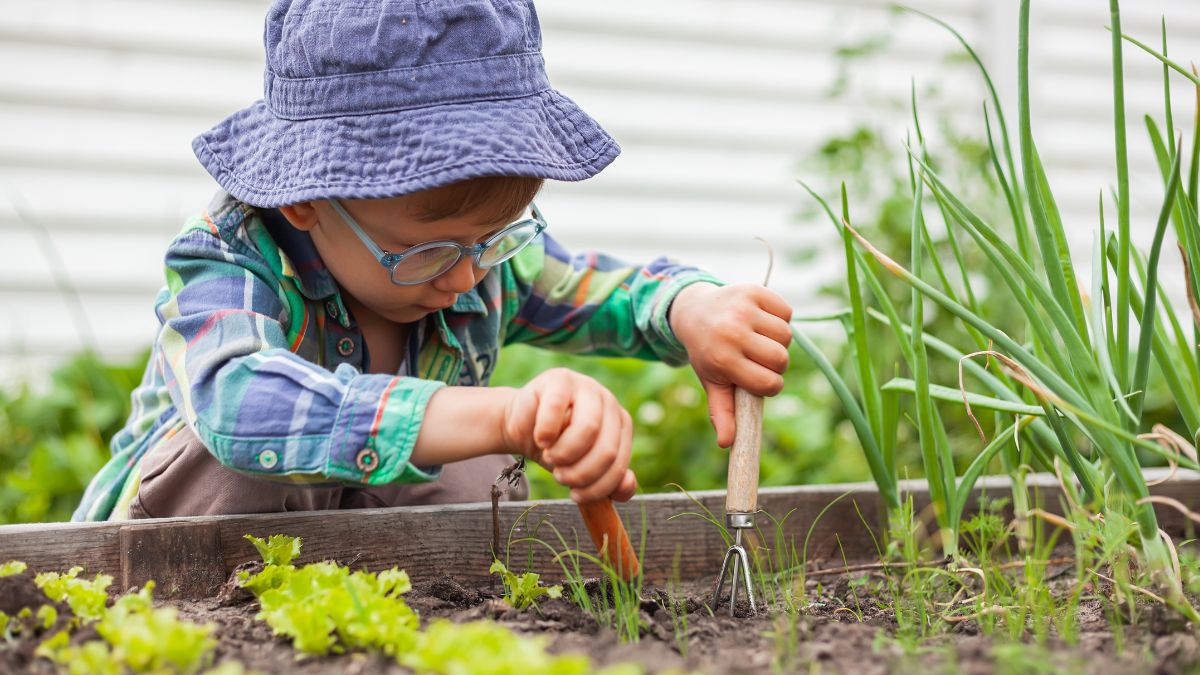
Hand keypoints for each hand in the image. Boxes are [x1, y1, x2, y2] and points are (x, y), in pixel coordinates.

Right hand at [501, 368, 637, 502]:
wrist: (523, 425)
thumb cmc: (556, 448)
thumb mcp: (583, 468)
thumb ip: (609, 482)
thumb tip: (627, 485)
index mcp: (621, 424)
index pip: (619, 464)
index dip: (598, 487)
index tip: (576, 495)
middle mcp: (609, 402)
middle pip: (607, 449)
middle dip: (581, 473)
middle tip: (561, 476)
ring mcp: (586, 386)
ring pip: (589, 428)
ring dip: (565, 453)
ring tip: (549, 456)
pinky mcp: (560, 378)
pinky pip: (557, 409)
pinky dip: (546, 432)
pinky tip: (540, 438)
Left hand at [669, 282, 792, 447]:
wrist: (694, 311)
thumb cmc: (708, 352)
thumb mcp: (712, 382)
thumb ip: (722, 413)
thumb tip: (727, 444)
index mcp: (723, 360)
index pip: (769, 383)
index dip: (770, 385)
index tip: (760, 379)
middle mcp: (732, 333)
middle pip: (781, 359)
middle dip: (775, 363)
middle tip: (758, 358)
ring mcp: (742, 309)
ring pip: (786, 335)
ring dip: (778, 340)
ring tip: (759, 339)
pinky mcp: (753, 291)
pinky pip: (786, 311)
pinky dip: (779, 318)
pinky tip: (761, 321)